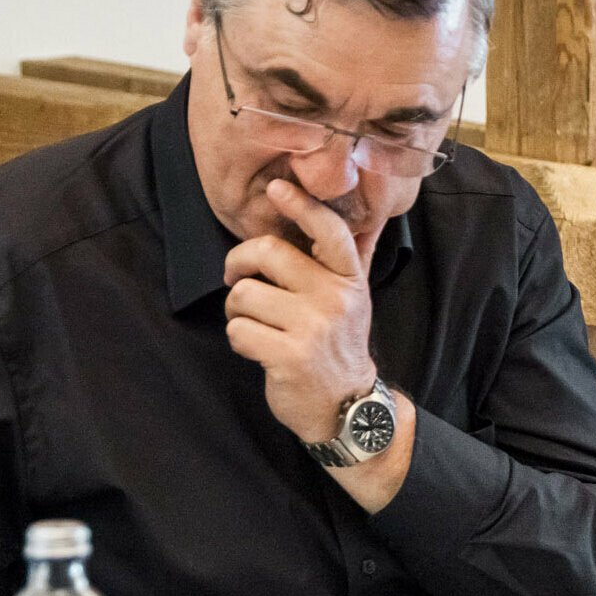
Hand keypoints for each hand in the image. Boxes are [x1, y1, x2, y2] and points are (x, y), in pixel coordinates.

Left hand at [221, 180, 378, 443]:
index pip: (329, 232)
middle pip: (266, 253)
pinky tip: (260, 350)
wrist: (348, 405)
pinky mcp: (289, 356)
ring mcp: (313, 327)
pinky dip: (239, 341)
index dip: (301, 206)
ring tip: (258, 326)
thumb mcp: (353, 299)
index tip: (277, 189)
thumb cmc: (338, 345)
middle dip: (238, 265)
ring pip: (243, 294)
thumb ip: (346, 261)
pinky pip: (237, 330)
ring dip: (237, 312)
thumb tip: (358, 216)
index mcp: (349, 279)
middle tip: (238, 280)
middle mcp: (335, 298)